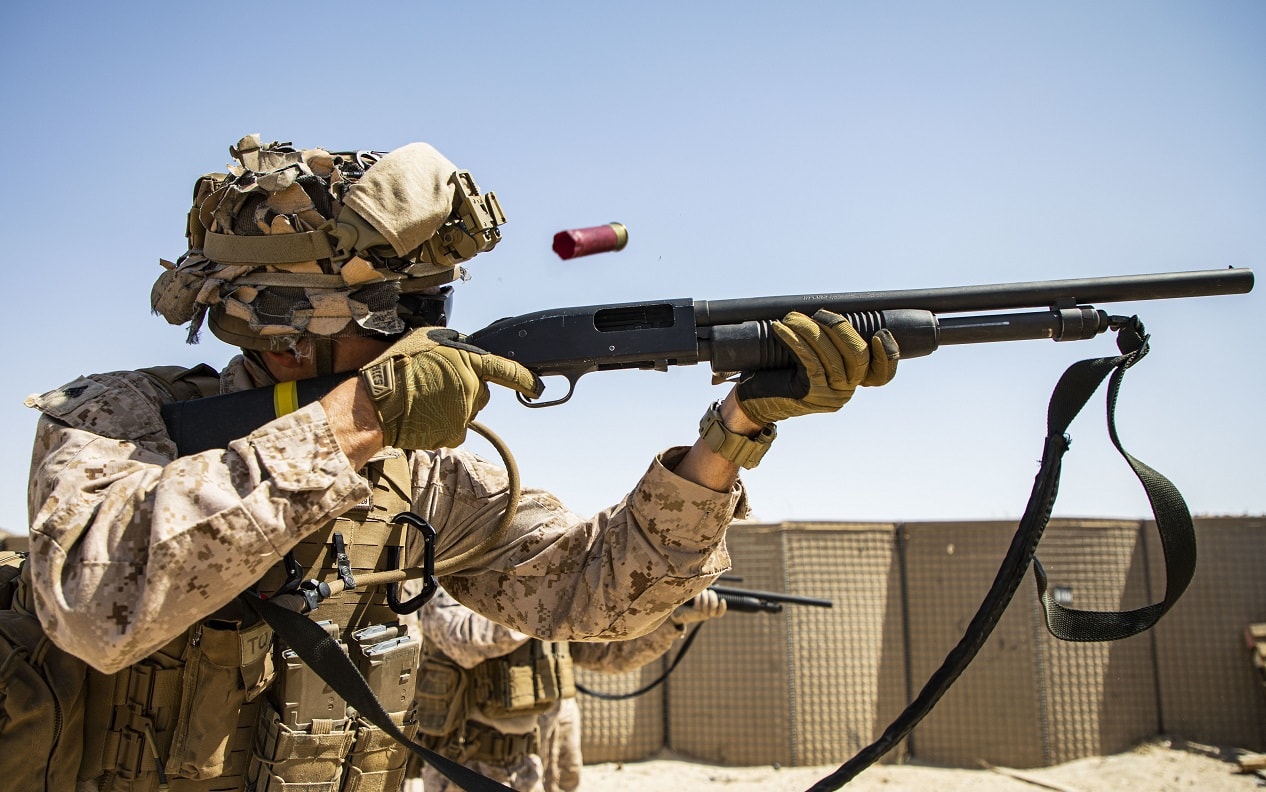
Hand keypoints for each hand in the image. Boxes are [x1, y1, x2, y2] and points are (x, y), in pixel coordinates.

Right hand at [360, 328, 542, 448]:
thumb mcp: (426, 339)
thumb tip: (462, 348)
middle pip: (482, 392)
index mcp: (468, 362)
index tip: (536, 386)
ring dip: (454, 406)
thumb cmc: (399, 368)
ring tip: (426, 400)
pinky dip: (445, 423)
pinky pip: (457, 428)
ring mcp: (465, 413)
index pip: (506, 370)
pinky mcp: (456, 434)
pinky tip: (426, 415)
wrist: (379, 403)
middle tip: (438, 386)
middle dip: (466, 389)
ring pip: (468, 410)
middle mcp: (472, 388)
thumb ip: (453, 345)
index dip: (524, 378)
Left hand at [671, 589, 727, 625]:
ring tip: (701, 591)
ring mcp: (700, 614)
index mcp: (710, 612)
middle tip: (709, 591)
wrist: (679, 612)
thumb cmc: (692, 603)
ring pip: (706, 603)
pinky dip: (698, 596)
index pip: (720, 613)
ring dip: (704, 594)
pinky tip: (696, 593)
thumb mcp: (702, 600)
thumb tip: (717, 586)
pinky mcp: (694, 612)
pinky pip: (698, 603)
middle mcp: (706, 615)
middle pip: (714, 606)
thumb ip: (709, 594)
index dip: (723, 607)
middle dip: (712, 596)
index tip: (722, 600)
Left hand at [735, 309, 897, 425]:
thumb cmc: (780, 375)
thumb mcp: (810, 360)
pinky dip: (795, 339)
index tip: (881, 333)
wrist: (754, 404)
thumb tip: (831, 314)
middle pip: (858, 355)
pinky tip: (781, 327)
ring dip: (810, 329)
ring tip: (791, 317)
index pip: (881, 376)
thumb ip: (827, 345)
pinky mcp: (809, 393)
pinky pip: (808, 359)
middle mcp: (845, 391)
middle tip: (819, 314)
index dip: (888, 355)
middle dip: (839, 327)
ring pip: (830, 355)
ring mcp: (829, 395)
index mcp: (852, 383)